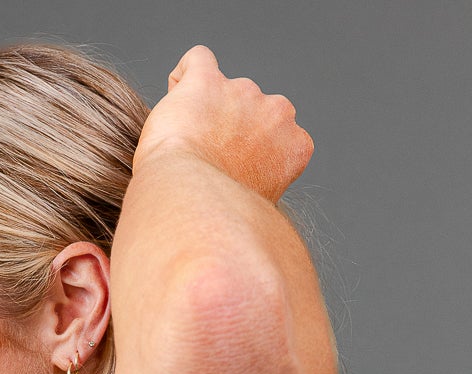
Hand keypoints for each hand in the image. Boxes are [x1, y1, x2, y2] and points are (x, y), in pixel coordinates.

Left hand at [132, 45, 313, 200]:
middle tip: (208, 160)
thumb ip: (260, 178)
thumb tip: (239, 182)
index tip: (234, 171)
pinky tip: (176, 101)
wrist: (190, 204)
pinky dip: (184, 78)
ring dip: (206, 112)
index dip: (253, 153)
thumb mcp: (258, 205)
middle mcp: (278, 113)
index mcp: (296, 146)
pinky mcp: (207, 80)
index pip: (278, 137)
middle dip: (233, 129)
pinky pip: (197, 61)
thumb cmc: (220, 215)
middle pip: (253, 112)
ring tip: (185, 146)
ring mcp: (244, 92)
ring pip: (224, 92)